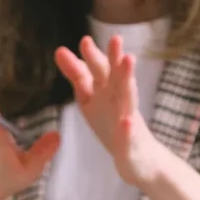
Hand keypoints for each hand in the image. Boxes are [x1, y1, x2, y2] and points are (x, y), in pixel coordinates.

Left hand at [55, 35, 170, 187]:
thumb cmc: (114, 125)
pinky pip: (128, 137)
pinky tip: (127, 123)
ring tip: (129, 61)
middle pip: (114, 77)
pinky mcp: (131, 144)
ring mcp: (127, 121)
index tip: (81, 42)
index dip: (89, 59)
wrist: (139, 159)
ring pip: (128, 98)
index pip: (96, 72)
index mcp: (105, 92)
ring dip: (128, 80)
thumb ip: (78, 76)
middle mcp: (118, 101)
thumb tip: (60, 51)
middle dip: (112, 58)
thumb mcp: (91, 99)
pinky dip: (127, 130)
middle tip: (113, 39)